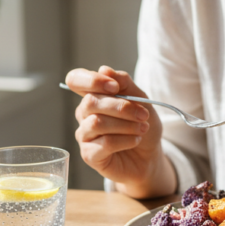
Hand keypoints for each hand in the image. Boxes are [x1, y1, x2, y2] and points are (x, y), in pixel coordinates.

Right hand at [65, 66, 175, 197]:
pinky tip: (135, 141)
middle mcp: (84, 114)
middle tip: (144, 115)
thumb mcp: (140, 99)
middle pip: (90, 102)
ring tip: (143, 128)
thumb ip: (124, 83)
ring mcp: (84, 135)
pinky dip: (124, 140)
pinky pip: (104, 144)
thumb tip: (104, 69)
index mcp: (93, 96)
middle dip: (121, 107)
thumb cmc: (142, 125)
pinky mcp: (89, 155)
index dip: (91, 80)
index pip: (76, 80)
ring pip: (97, 123)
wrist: (149, 156)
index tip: (115, 87)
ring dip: (126, 125)